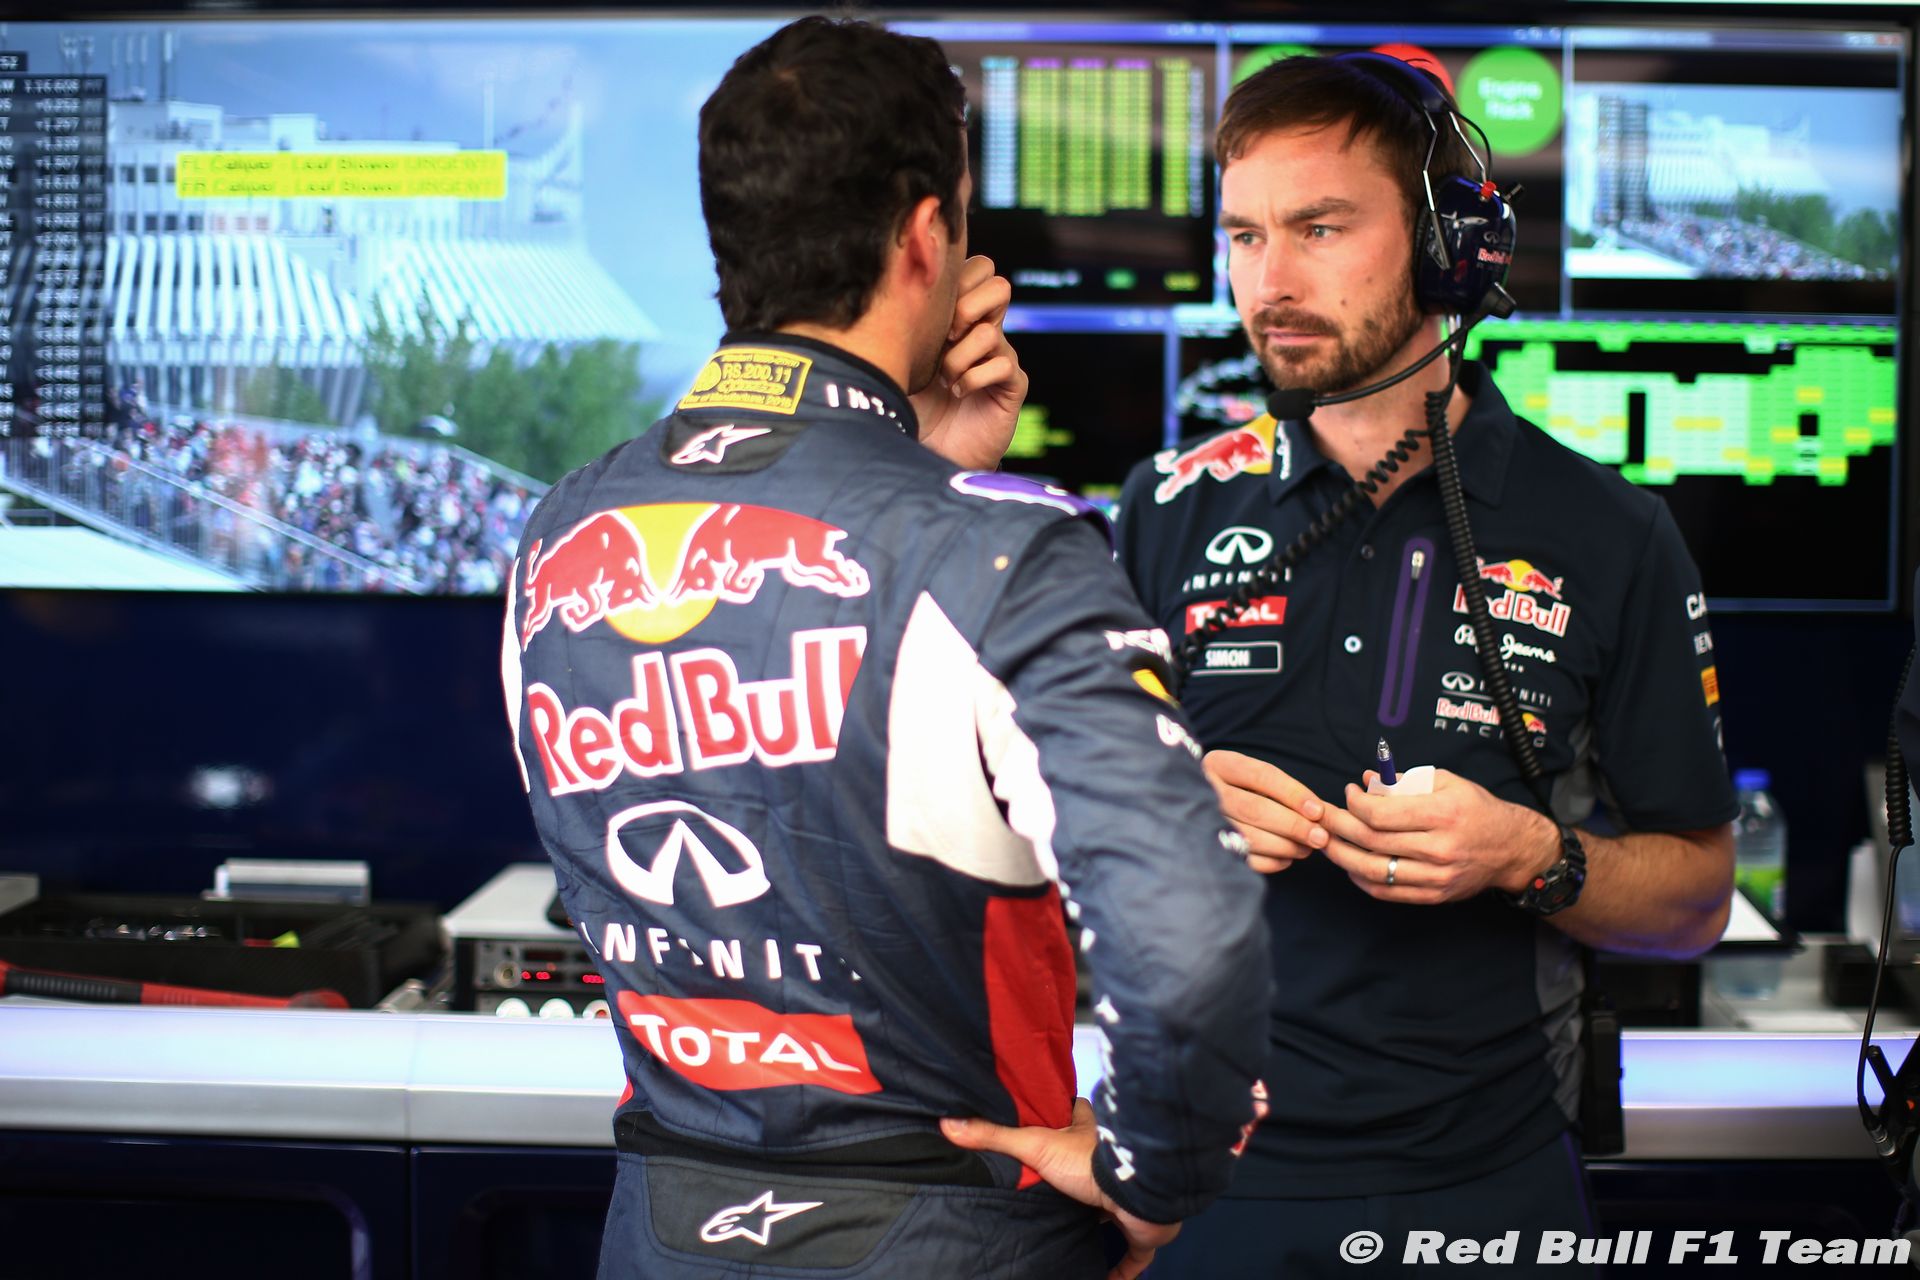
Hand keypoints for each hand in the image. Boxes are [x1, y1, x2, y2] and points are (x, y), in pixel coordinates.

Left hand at [912, 256, 1027, 470]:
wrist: (928, 451)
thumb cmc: (911, 404)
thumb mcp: (900, 359)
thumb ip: (903, 324)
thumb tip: (890, 289)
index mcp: (960, 317)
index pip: (978, 269)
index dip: (959, 281)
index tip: (931, 312)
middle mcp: (984, 331)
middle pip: (999, 285)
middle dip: (967, 307)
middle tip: (945, 337)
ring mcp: (1000, 357)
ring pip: (991, 330)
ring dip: (959, 356)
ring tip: (945, 379)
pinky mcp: (1012, 385)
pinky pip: (1004, 364)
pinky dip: (974, 378)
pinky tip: (959, 394)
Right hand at [941, 1098, 1176, 1279]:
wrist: (1136, 1193)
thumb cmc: (1087, 1164)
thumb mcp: (1035, 1146)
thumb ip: (995, 1137)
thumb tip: (948, 1123)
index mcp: (1087, 1137)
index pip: (1078, 1116)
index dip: (1066, 1118)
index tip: (1046, 1128)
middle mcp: (1108, 1168)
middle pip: (1090, 1168)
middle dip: (1074, 1182)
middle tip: (1047, 1196)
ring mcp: (1126, 1200)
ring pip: (1111, 1211)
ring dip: (1097, 1225)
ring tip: (1070, 1236)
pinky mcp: (1140, 1232)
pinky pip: (1134, 1255)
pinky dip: (1123, 1270)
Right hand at [1203, 749, 1330, 873]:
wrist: (1192, 807)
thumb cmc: (1237, 790)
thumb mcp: (1251, 778)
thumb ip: (1283, 790)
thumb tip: (1322, 812)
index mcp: (1219, 764)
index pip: (1261, 775)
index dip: (1293, 793)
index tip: (1318, 810)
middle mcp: (1205, 790)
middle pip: (1255, 808)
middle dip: (1293, 825)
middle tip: (1320, 837)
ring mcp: (1201, 821)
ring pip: (1249, 837)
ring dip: (1285, 845)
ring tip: (1307, 848)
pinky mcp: (1206, 848)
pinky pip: (1242, 859)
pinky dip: (1270, 862)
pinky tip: (1286, 858)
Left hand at [1316, 768, 1558, 903]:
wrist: (1512, 849)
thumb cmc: (1477, 810)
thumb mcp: (1447, 783)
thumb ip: (1405, 780)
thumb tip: (1367, 779)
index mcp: (1442, 814)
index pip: (1381, 814)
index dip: (1354, 803)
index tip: (1348, 793)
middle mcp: (1438, 848)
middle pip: (1371, 841)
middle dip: (1339, 826)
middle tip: (1324, 815)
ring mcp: (1436, 876)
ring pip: (1374, 870)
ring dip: (1342, 856)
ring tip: (1327, 841)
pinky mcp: (1434, 895)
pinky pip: (1387, 892)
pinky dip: (1362, 879)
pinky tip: (1350, 864)